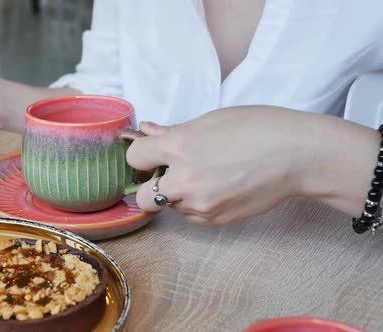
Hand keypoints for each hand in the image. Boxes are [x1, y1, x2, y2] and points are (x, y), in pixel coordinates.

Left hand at [126, 106, 316, 224]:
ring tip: (204, 176)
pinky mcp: (217, 220)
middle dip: (151, 186)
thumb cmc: (258, 129)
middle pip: (143, 198)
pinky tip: (215, 188)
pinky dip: (195, 206)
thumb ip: (173, 131)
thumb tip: (147, 131)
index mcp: (180, 148)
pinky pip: (191, 217)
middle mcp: (185, 180)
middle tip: (170, 173)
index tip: (151, 153)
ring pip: (170, 208)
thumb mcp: (210, 121)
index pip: (134, 158)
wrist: (298, 156)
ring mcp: (201, 205)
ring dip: (176, 195)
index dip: (141, 154)